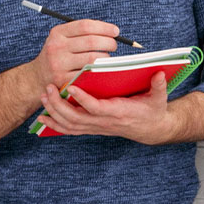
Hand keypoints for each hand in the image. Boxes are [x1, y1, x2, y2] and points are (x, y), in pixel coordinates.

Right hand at [29, 20, 119, 86]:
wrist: (38, 76)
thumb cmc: (59, 54)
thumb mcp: (62, 38)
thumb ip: (82, 32)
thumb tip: (112, 31)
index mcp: (58, 33)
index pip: (85, 26)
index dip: (104, 27)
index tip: (115, 31)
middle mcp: (57, 47)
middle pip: (91, 41)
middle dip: (109, 42)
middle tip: (113, 45)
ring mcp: (59, 64)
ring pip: (93, 58)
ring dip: (106, 57)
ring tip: (106, 57)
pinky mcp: (63, 79)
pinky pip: (89, 73)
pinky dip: (99, 70)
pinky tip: (100, 69)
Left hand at [36, 72, 184, 144]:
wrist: (151, 129)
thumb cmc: (153, 110)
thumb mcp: (159, 98)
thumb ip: (158, 86)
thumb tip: (159, 73)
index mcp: (119, 112)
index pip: (96, 108)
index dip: (82, 99)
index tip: (70, 87)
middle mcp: (105, 122)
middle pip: (76, 118)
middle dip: (59, 104)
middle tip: (48, 88)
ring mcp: (97, 127)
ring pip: (70, 125)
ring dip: (54, 112)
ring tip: (43, 96)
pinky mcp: (93, 129)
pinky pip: (71, 130)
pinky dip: (55, 125)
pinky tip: (44, 117)